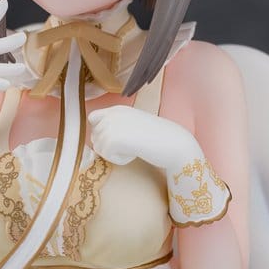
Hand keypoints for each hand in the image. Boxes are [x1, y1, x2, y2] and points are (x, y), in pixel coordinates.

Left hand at [88, 105, 230, 226]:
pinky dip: (120, 160)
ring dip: (115, 154)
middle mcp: (112, 113)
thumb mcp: (133, 125)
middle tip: (132, 144)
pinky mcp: (113, 139)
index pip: (93, 118)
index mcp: (117, 108)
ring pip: (99, 148)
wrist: (174, 143)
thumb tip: (94, 140)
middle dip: (110, 146)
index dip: (102, 132)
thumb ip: (115, 126)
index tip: (121, 138)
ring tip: (135, 147)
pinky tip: (135, 152)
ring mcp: (112, 125)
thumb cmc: (157, 138)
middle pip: (95, 137)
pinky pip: (107, 156)